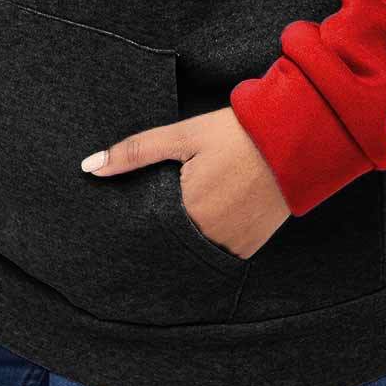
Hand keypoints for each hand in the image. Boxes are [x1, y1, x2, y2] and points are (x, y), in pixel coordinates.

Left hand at [80, 105, 291, 260]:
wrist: (295, 140)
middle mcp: (209, 238)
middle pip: (169, 241)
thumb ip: (136, 152)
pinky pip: (217, 251)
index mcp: (188, 212)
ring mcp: (232, 247)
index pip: (147, 227)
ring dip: (186, 234)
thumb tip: (90, 167)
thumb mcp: (183, 136)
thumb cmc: (236, 134)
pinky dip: (209, 237)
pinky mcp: (249, 249)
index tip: (134, 211)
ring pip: (192, 249)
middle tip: (170, 202)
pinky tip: (212, 213)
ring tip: (193, 206)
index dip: (139, 219)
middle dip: (161, 229)